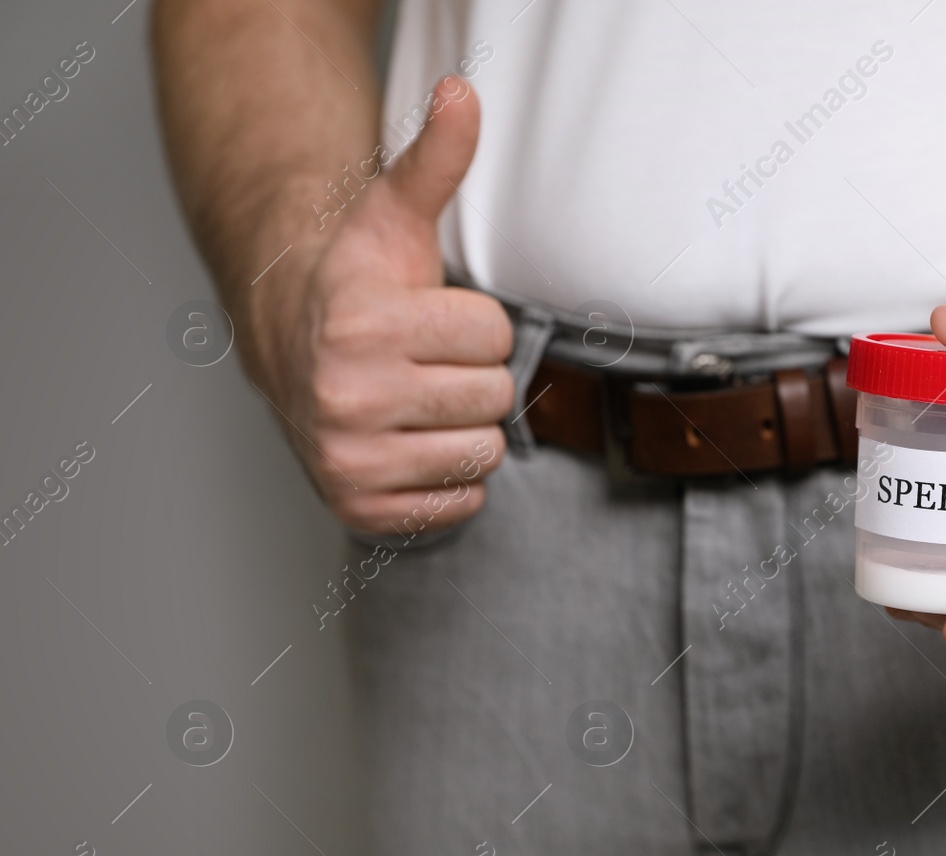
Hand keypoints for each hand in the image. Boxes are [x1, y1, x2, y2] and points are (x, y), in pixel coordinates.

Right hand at [241, 77, 513, 534]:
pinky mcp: (357, 506)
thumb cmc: (358, 280)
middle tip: (425, 359)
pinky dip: (449, 479)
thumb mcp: (396, 215)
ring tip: (419, 398)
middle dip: (471, 374)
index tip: (431, 316)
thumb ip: (437, 159)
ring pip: (483, 452)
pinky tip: (412, 440)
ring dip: (464, 426)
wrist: (288, 338)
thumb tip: (464, 94)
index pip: (494, 335)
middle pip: (493, 397)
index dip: (473, 322)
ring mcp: (348, 458)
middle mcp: (347, 396)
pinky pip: (460, 503)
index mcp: (363, 325)